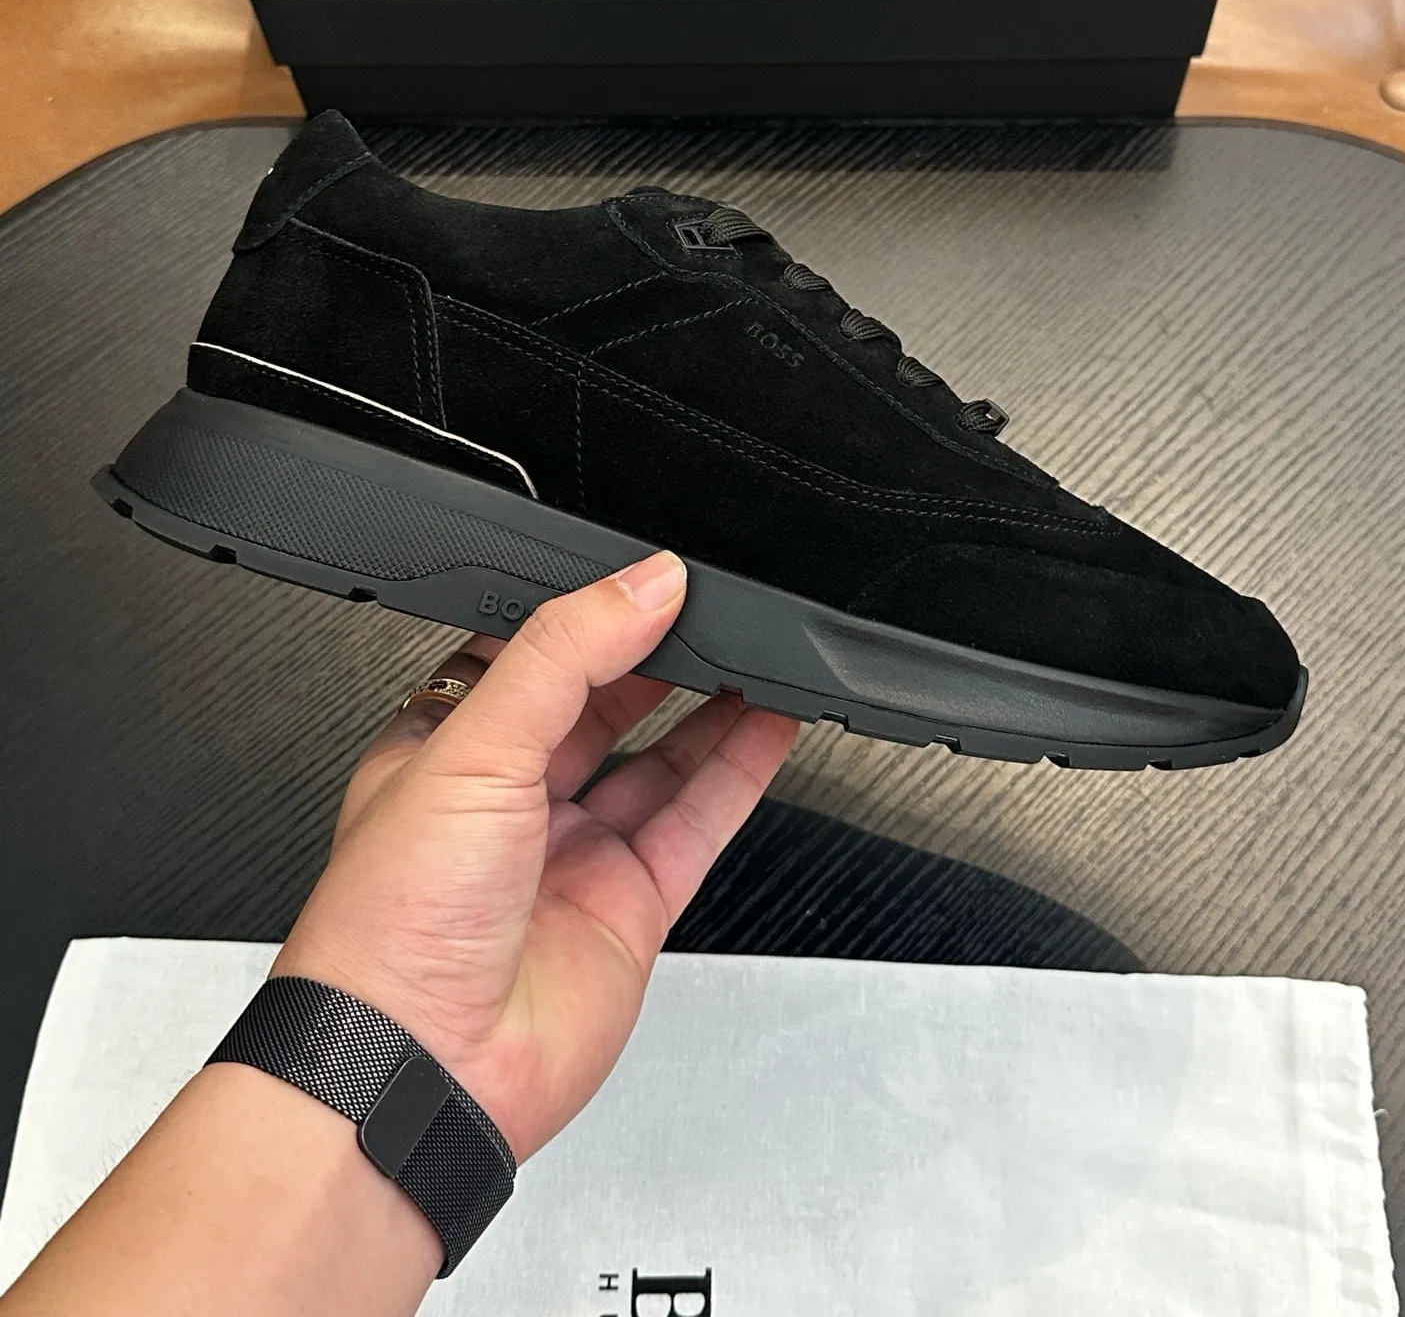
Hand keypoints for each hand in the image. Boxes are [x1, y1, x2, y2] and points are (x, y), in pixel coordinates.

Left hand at [274, 551, 797, 1164]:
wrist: (418, 1070)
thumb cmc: (390, 927)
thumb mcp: (471, 746)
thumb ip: (564, 654)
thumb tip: (644, 584)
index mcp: (446, 749)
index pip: (530, 655)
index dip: (589, 615)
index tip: (648, 578)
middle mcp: (509, 801)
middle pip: (603, 704)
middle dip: (659, 655)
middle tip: (715, 608)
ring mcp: (572, 855)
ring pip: (660, 761)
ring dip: (712, 707)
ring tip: (759, 652)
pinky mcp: (627, 908)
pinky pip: (697, 823)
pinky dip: (740, 772)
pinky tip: (771, 725)